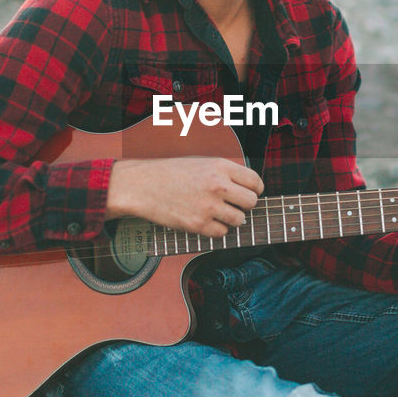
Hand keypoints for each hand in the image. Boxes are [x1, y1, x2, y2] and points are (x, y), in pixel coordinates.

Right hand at [107, 157, 263, 236]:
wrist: (142, 185)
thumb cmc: (171, 173)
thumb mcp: (202, 163)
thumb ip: (226, 174)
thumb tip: (249, 189)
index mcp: (220, 166)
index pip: (255, 181)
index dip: (255, 190)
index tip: (249, 193)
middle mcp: (218, 186)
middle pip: (251, 202)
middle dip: (244, 206)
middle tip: (233, 205)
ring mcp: (209, 206)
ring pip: (239, 220)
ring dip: (231, 219)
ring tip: (217, 213)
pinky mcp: (198, 224)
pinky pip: (222, 233)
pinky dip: (217, 230)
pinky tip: (205, 220)